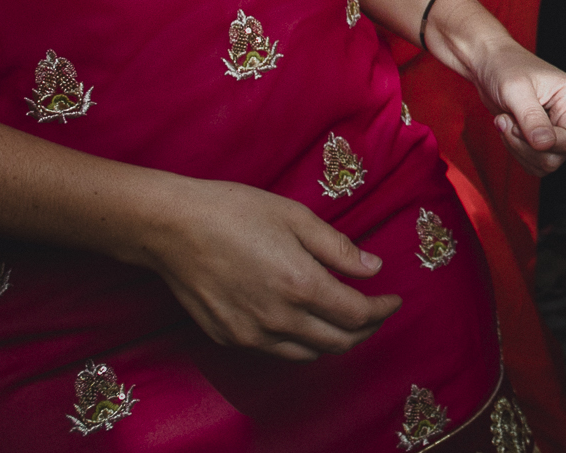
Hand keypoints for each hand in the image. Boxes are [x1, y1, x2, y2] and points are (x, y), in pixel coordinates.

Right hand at [135, 176, 400, 360]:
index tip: (394, 298)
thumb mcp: (295, 217)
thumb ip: (337, 248)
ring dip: (334, 341)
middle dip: (365, 330)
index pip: (357, 314)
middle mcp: (278, 318)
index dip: (381, 309)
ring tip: (345, 320)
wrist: (171, 228)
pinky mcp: (229, 337)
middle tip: (377, 312)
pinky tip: (304, 322)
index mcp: (300, 285)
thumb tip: (372, 269)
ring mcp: (251, 334)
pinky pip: (277, 351)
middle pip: (338, 341)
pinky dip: (300, 343)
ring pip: (308, 353)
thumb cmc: (234, 212)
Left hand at [470, 42, 565, 175]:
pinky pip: (539, 163)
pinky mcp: (550, 138)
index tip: (514, 125)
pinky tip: (509, 130)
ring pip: (548, 163)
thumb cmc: (505, 69)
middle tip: (506, 122)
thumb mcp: (516, 90)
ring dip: (518, 149)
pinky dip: (518, 152)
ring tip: (506, 122)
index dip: (540, 143)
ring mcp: (564, 128)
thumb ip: (531, 118)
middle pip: (559, 155)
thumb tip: (545, 144)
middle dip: (525, 146)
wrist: (491, 65)